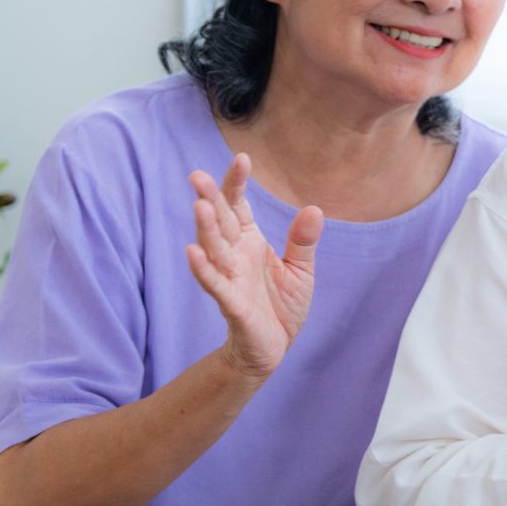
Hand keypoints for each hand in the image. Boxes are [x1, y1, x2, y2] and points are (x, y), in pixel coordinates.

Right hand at [183, 153, 321, 382]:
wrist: (274, 347)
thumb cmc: (282, 305)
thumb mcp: (302, 269)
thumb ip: (303, 241)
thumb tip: (314, 208)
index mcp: (249, 242)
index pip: (238, 206)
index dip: (236, 184)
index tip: (241, 158)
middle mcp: (234, 255)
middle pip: (219, 222)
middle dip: (210, 199)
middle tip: (198, 175)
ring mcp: (230, 278)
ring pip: (213, 249)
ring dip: (205, 228)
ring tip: (199, 205)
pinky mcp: (232, 303)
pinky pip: (215, 284)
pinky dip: (203, 269)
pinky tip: (192, 251)